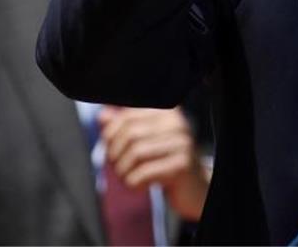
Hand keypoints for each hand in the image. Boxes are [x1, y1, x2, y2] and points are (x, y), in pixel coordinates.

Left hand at [98, 106, 209, 221]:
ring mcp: (181, 143)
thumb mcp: (145, 141)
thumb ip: (124, 127)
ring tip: (128, 177)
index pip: (127, 116)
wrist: (194, 187)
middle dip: (116, 154)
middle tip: (118, 167)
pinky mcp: (181, 165)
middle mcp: (176, 123)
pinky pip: (144, 173)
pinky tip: (140, 186)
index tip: (111, 149)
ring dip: (124, 171)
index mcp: (166, 112)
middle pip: (130, 134)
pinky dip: (134, 182)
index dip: (110, 134)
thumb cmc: (165, 162)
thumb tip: (103, 117)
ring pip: (135, 153)